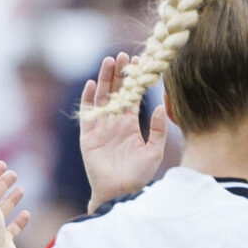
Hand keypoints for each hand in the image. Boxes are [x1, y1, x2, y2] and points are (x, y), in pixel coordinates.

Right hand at [77, 53, 169, 206]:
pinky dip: (89, 98)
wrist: (119, 191)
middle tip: (122, 55)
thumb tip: (160, 106)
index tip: (138, 63)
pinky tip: (93, 84)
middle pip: (115, 91)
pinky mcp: (88, 134)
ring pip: (101, 97)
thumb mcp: (154, 151)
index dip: (134, 80)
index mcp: (130, 123)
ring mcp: (100, 126)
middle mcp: (115, 121)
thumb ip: (158, 129)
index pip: (132, 96)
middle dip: (118, 73)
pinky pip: (87, 113)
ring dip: (104, 79)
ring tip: (109, 61)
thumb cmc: (138, 175)